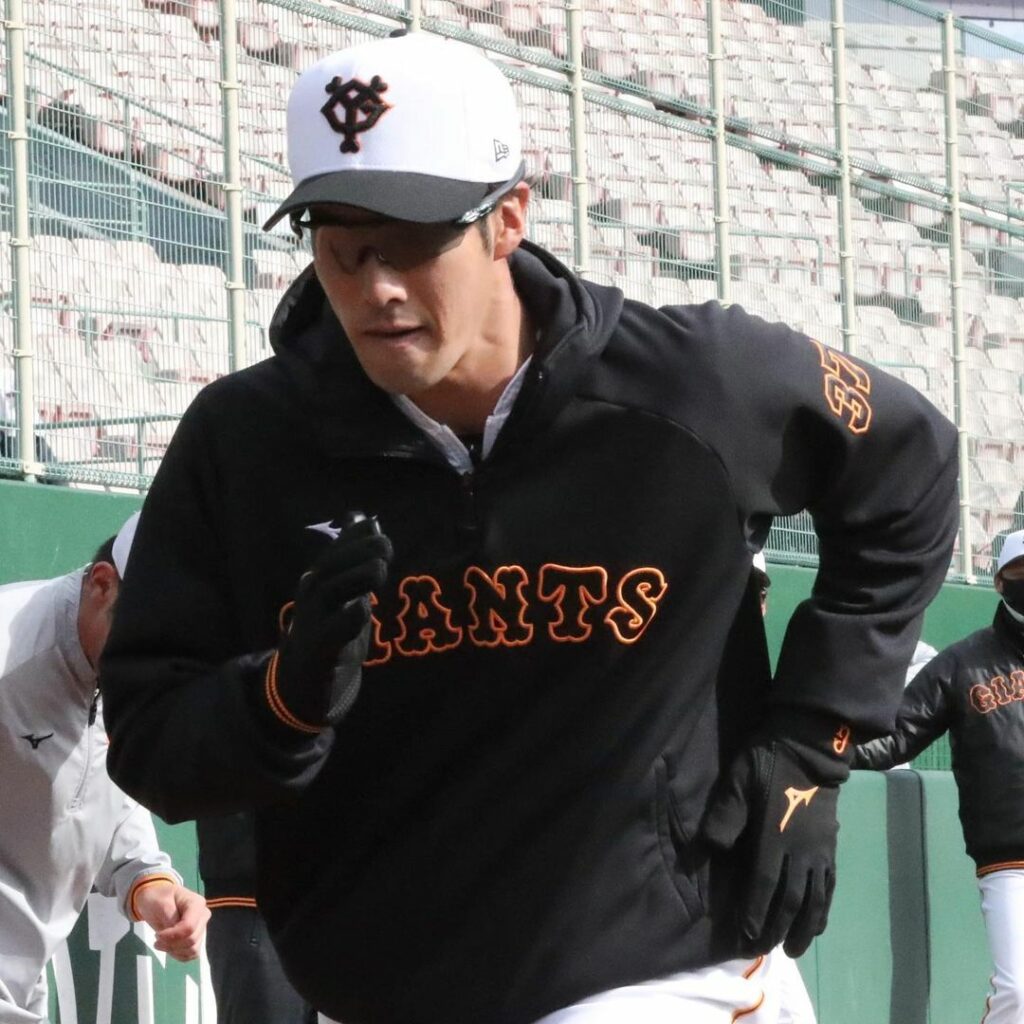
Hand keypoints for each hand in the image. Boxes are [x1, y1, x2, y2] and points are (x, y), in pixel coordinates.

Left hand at [133, 881, 209, 961]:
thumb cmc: (158, 898)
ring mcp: (201, 928)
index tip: (157, 935)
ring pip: (192, 950)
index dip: (172, 936)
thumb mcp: (160, 903)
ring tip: (161, 943)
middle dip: (171, 944)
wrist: (156, 898)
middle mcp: (203, 916)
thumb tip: (176, 934)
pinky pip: (191, 954)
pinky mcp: (196, 938)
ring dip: (174, 951)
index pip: (189, 927)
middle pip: (191, 940)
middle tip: (156, 939)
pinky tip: (168, 947)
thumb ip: (170, 917)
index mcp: (197, 903)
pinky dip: (178, 955)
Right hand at [270, 514, 392, 729]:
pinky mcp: (317, 651)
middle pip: (328, 566)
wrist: (304, 682)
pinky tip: (365, 607)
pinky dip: (350, 617)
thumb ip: (355, 559)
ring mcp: (311, 623)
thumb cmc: (329, 629)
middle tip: (386, 547)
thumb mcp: (344, 591)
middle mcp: (310, 598)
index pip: (334, 551)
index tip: (376, 528)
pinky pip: (331, 632)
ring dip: (356, 577)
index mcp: (317, 581)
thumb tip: (365, 519)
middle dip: (357, 552)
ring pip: (328, 593)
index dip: (354, 537)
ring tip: (380, 570)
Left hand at [700, 717, 850, 957]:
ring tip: (794, 949)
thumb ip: (726, 815)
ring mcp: (820, 849)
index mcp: (775, 835)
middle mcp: (801, 849)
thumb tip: (712, 848)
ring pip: (815, 898)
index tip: (746, 936)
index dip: (755, 912)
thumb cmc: (767, 761)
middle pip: (791, 899)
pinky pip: (830, 884)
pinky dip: (824, 907)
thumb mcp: (739, 780)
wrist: (809, 745)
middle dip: (777, 927)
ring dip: (804, 927)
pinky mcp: (831, 844)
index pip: (763, 884)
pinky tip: (817, 921)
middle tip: (766, 950)